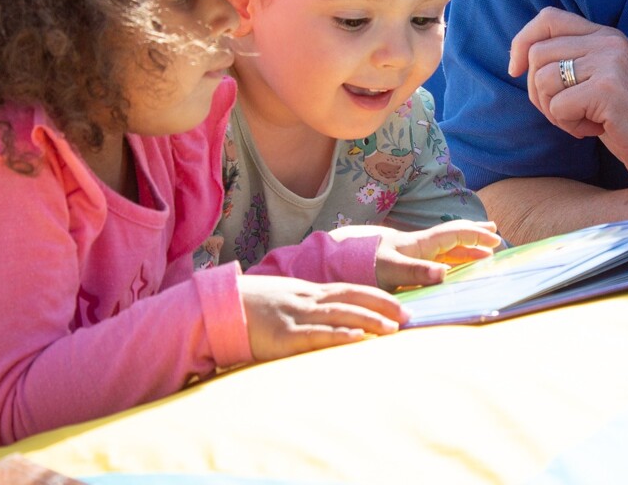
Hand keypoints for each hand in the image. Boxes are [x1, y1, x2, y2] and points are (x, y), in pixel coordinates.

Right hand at [235, 275, 404, 361]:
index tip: (403, 305)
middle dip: (383, 307)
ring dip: (369, 321)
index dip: (379, 297)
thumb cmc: (252, 307)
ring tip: (392, 329)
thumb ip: (308, 308)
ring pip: (339, 315)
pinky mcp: (283, 335)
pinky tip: (356, 338)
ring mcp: (295, 315)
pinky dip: (338, 335)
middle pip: (352, 298)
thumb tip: (334, 320)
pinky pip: (315, 335)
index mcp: (309, 291)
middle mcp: (307, 299)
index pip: (352, 289)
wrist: (218, 308)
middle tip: (409, 317)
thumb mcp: (285, 301)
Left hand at [371, 221, 502, 288]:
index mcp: (418, 244)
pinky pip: (430, 259)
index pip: (454, 234)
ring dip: (462, 250)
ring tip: (480, 255)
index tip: (495, 238)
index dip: (475, 235)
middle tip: (495, 237)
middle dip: (473, 237)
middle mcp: (415, 247)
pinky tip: (445, 269)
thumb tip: (445, 274)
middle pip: (451, 238)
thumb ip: (415, 272)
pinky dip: (446, 261)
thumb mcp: (389, 269)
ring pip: (442, 249)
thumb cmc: (359, 264)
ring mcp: (407, 254)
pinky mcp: (397, 264)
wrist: (330, 261)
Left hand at [511, 7, 627, 182]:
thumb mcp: (602, 78)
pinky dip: (568, 126)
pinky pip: (558, 107)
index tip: (515, 70)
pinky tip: (593, 130)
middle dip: (537, 92)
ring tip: (583, 121)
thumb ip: (573, 60)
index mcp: (605, 35)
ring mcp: (609, 64)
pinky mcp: (608, 90)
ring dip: (554, 112)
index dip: (522, 41)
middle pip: (538, 54)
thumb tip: (521, 59)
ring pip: (543, 81)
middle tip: (564, 112)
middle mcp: (608, 42)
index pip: (548, 18)